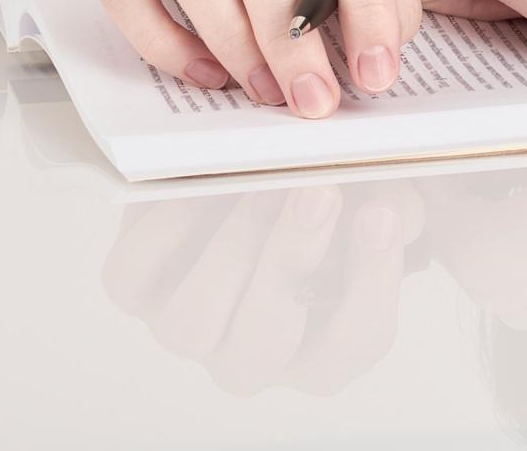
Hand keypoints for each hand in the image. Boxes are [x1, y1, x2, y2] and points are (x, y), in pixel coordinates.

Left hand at [100, 181, 422, 395]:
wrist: (251, 171)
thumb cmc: (325, 190)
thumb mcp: (374, 193)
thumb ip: (393, 203)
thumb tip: (392, 202)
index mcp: (321, 348)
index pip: (354, 340)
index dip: (370, 279)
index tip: (383, 211)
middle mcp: (249, 355)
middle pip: (263, 341)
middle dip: (292, 260)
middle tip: (319, 189)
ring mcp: (187, 328)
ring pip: (194, 323)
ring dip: (230, 247)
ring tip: (261, 181)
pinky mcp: (135, 289)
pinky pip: (133, 276)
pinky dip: (164, 227)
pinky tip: (200, 177)